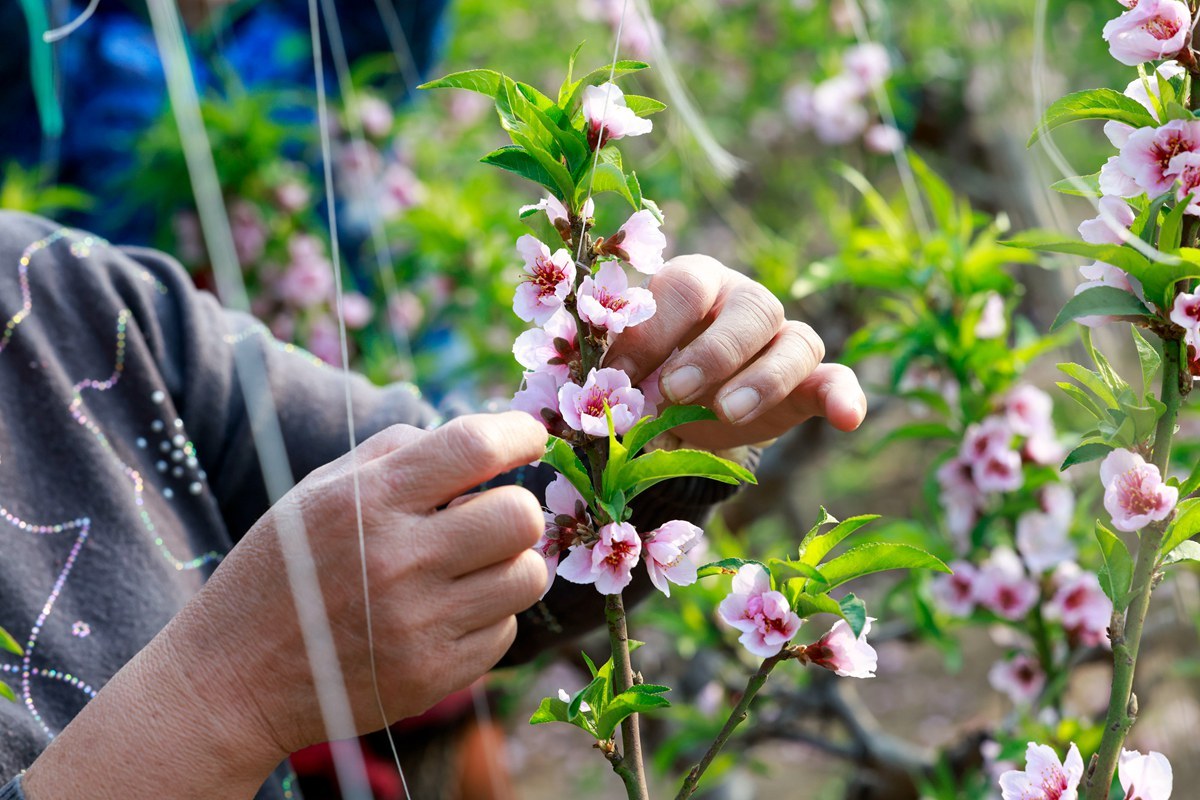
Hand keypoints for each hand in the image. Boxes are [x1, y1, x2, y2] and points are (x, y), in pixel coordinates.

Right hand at [25, 412, 548, 797]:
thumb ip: (395, 454)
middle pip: (520, 516)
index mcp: (367, 502)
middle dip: (517, 507)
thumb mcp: (317, 492)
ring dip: (511, 564)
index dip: (518, 433)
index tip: (530, 436)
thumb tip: (479, 439)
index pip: (474, 448)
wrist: (232, 681)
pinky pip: (505, 631)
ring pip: (527, 575)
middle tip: (493, 515)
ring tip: (472, 567)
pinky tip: (446, 613)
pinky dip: (488, 616)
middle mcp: (398, 560)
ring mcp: (418, 624)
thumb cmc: (282, 571)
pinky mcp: (432, 677)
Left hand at [604, 255, 866, 451]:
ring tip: (728, 415)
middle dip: (711, 353)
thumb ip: (615, 368)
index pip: (685, 287)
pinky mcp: (809, 380)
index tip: (620, 375)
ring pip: (797, 342)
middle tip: (673, 393)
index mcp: (694, 283)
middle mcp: (744, 301)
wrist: (678, 411)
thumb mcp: (625, 368)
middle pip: (751, 309)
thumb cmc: (647, 373)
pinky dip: (844, 396)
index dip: (655, 329)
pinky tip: (847, 418)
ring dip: (764, 379)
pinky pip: (835, 379)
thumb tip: (597, 385)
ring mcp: (783, 338)